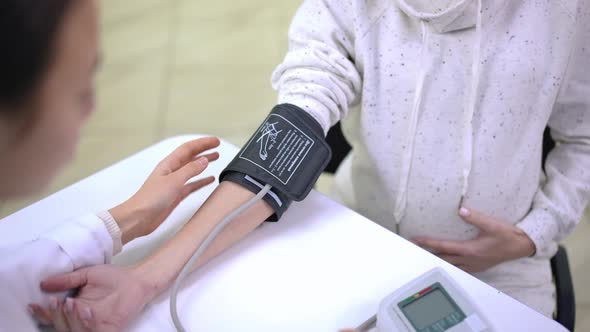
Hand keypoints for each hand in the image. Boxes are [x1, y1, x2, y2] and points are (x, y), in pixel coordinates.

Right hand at [29, 264, 153, 331]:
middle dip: (54, 316)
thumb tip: (43, 283)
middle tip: (57, 301)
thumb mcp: (86, 275)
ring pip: (73, 331)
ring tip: (72, 302)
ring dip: (69, 320)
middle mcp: (83, 320)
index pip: (55, 316)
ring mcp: (96, 325)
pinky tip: (86, 310)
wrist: (137, 278)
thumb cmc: (114, 276)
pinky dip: (86, 323)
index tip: (33, 304)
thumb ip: (67, 280)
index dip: (43, 313)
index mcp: (76, 308)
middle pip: (60, 327)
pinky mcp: (109, 329)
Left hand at [111, 137, 220, 243]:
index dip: (202, 143)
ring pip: (192, 169)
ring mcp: (174, 183)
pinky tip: (209, 180)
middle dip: (204, 150)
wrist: (138, 218)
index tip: (215, 141)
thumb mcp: (173, 181)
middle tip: (217, 146)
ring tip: (216, 158)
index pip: (188, 148)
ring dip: (204, 163)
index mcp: (169, 164)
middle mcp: (172, 171)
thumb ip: (190, 170)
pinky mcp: (176, 195)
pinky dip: (201, 181)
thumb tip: (204, 160)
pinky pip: (192, 185)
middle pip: (191, 157)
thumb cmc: (150, 199)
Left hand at [413, 207, 535, 272]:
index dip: (428, 243)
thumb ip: (476, 217)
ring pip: (451, 265)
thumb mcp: (492, 225)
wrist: (522, 247)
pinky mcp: (478, 266)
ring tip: (426, 254)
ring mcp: (474, 265)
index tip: (416, 240)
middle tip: (415, 248)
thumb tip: (461, 210)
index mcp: (470, 250)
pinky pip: (460, 268)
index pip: (443, 247)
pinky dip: (450, 264)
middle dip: (428, 253)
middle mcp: (469, 260)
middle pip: (443, 258)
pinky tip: (448, 261)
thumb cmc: (508, 236)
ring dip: (438, 259)